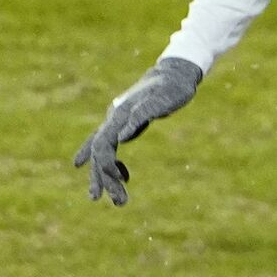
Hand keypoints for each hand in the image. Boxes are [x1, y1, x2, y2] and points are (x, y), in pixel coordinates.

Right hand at [73, 57, 202, 204]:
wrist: (176, 73)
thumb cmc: (172, 87)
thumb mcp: (162, 99)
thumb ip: (141, 115)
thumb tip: (121, 137)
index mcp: (119, 114)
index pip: (103, 145)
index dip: (104, 166)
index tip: (118, 185)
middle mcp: (114, 119)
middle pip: (100, 153)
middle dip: (106, 179)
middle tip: (120, 203)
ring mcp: (118, 122)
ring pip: (104, 154)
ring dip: (109, 177)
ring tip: (120, 201)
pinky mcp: (126, 125)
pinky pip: (112, 149)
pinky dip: (116, 165)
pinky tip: (125, 177)